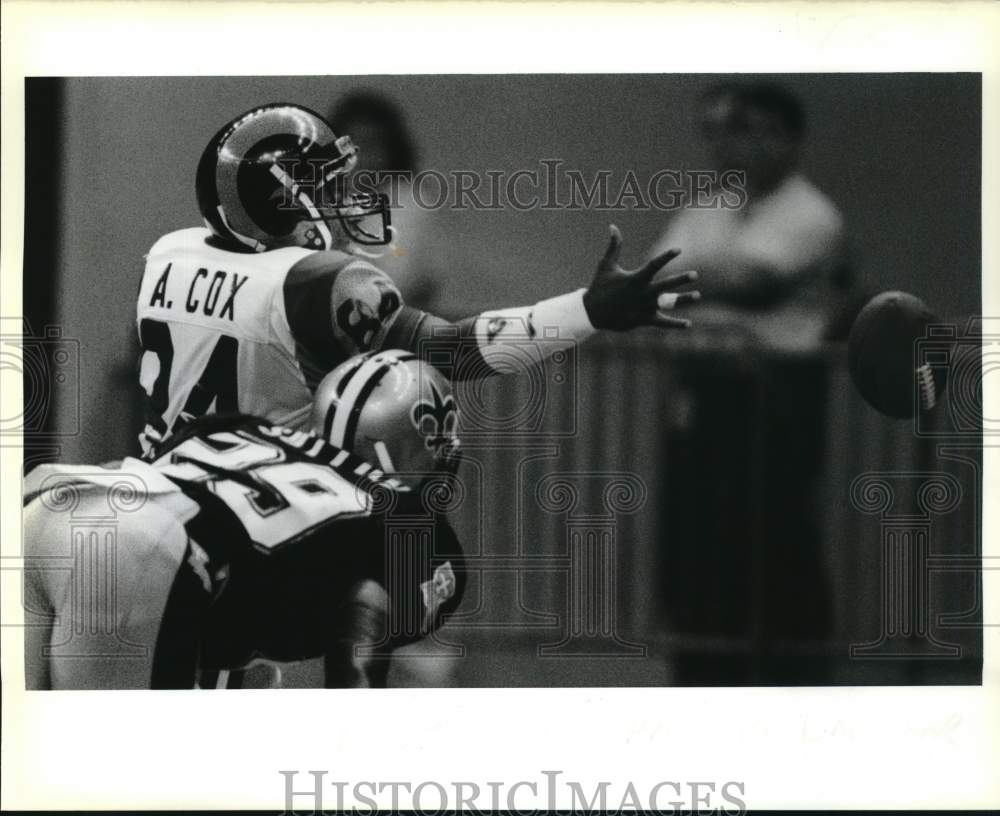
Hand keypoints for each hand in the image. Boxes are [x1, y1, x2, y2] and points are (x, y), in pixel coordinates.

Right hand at [582, 224, 699, 330]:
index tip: (679, 250)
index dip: (666, 257)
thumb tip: (613, 226)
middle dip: (680, 280)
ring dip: (683, 300)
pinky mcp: (643, 320)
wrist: (592, 313)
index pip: (653, 266)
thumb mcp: (606, 265)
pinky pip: (662, 322)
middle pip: (665, 285)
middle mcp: (642, 293)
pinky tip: (688, 324)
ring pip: (667, 304)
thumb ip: (614, 246)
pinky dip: (675, 324)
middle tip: (695, 274)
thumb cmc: (599, 286)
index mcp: (634, 279)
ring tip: (698, 295)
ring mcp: (644, 307)